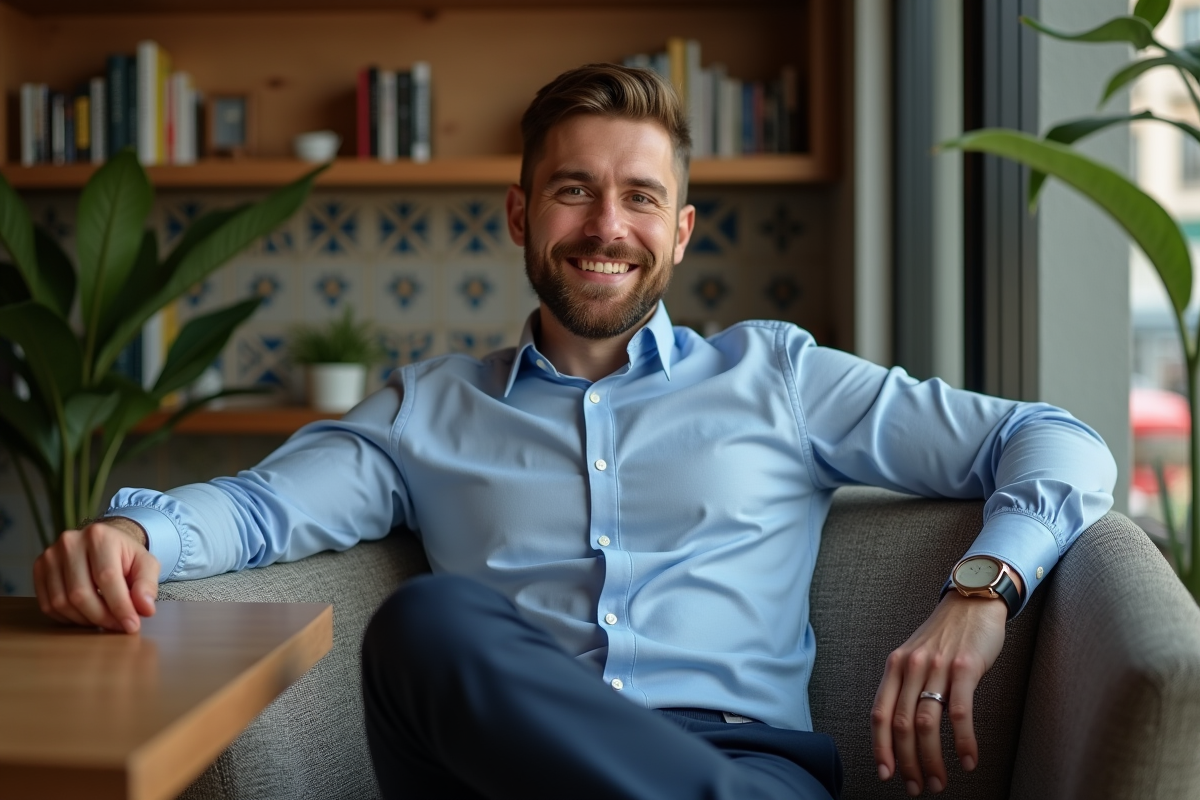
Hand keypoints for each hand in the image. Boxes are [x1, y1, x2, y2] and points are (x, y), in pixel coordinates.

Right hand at [33, 517, 157, 633]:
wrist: (102, 543)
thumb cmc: (124, 556)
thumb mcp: (145, 564)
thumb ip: (147, 585)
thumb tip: (145, 609)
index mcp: (99, 536)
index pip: (107, 578)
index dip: (120, 606)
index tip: (131, 625)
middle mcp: (70, 543)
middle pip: (81, 593)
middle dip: (102, 617)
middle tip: (118, 627)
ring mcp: (50, 556)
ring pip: (62, 602)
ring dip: (85, 620)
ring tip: (104, 621)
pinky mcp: (39, 570)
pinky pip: (49, 605)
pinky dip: (68, 618)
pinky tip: (86, 616)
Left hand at [870, 592, 1008, 795]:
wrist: (973, 601)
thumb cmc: (945, 634)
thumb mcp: (915, 656)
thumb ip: (907, 686)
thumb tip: (902, 730)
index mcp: (895, 666)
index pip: (879, 714)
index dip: (880, 747)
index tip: (886, 774)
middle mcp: (911, 667)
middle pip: (901, 725)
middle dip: (908, 762)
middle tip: (918, 787)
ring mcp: (937, 667)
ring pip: (927, 723)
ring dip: (933, 759)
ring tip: (939, 781)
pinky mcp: (965, 667)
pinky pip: (960, 712)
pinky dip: (964, 742)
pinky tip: (969, 760)